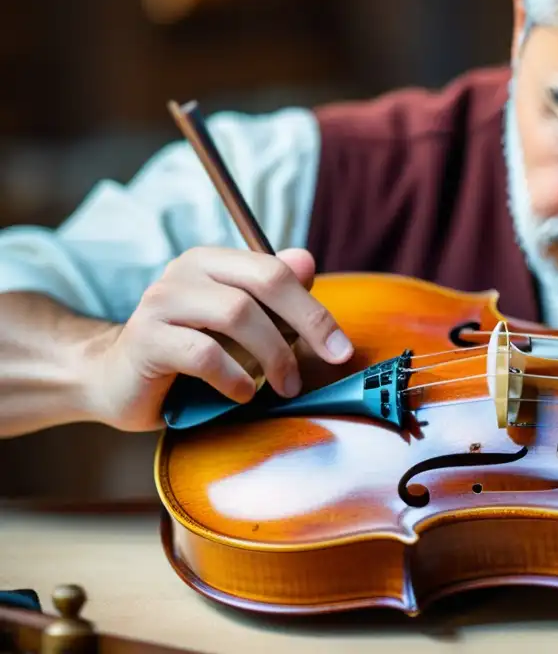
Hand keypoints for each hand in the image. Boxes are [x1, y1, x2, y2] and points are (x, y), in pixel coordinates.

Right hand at [86, 246, 352, 431]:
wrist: (117, 381)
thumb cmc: (189, 352)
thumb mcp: (239, 326)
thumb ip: (273, 295)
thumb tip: (307, 261)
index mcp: (214, 262)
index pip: (276, 271)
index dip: (315, 309)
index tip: (342, 349)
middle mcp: (186, 272)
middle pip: (262, 284)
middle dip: (307, 324)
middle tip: (331, 361)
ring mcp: (162, 302)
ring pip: (237, 314)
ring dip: (273, 355)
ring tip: (285, 386)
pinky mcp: (146, 339)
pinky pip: (204, 353)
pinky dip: (234, 377)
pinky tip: (243, 393)